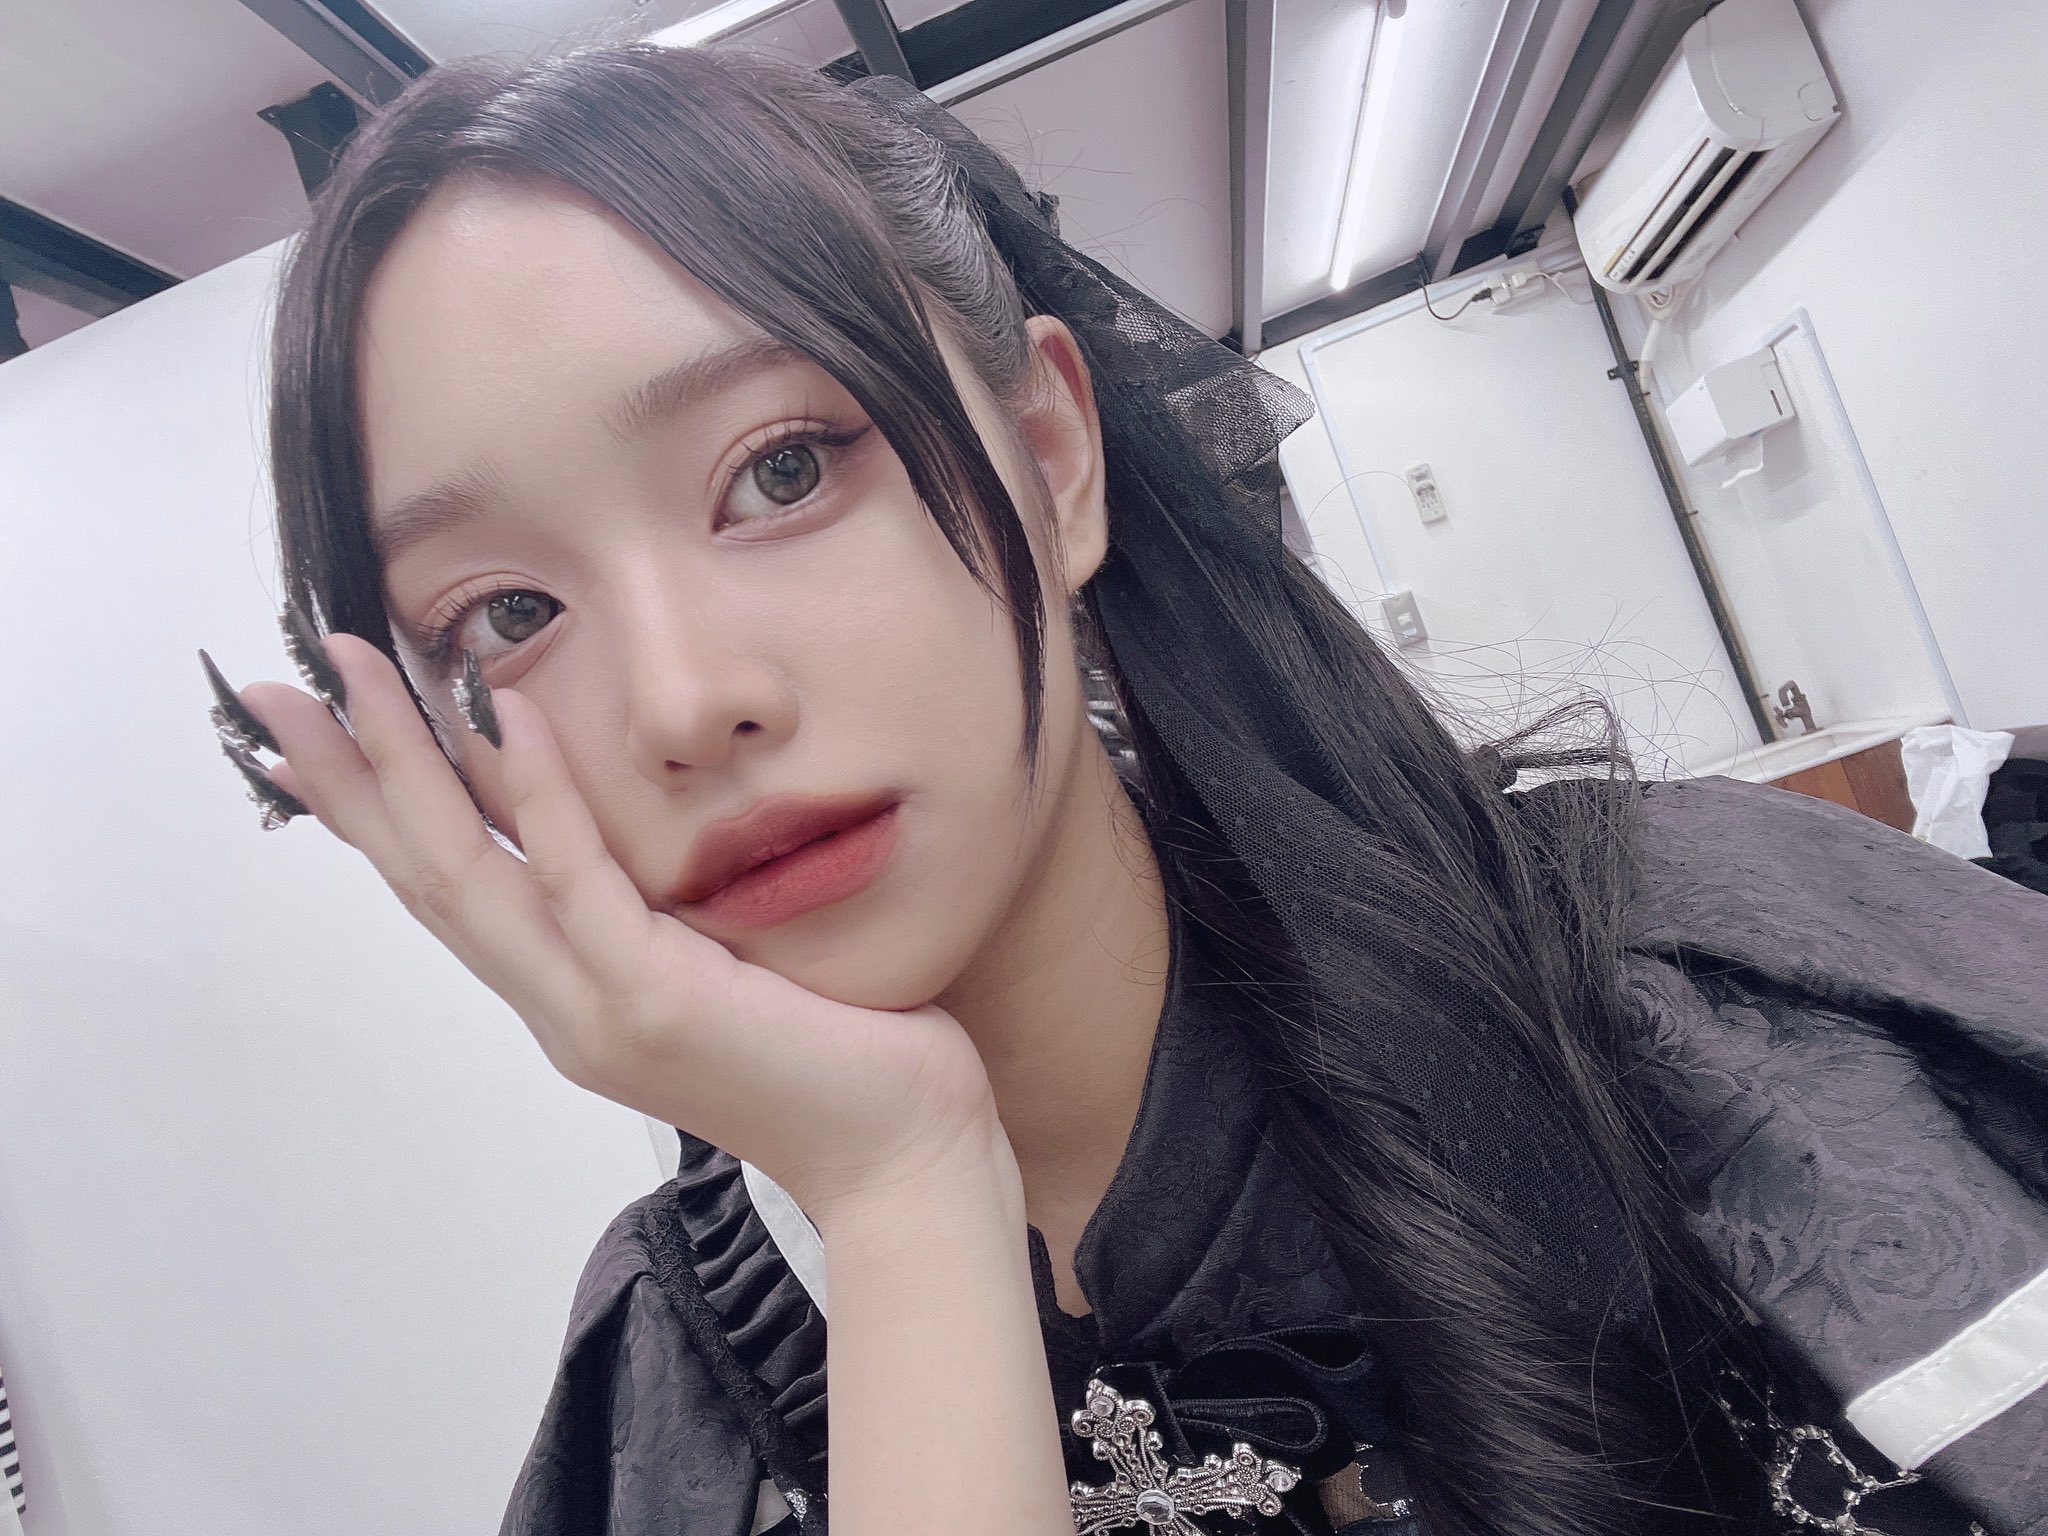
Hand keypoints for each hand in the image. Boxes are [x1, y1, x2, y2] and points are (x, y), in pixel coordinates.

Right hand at [210, 625, 1000, 1217]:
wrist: (903, 1158)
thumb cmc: (837, 1057)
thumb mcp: (724, 969)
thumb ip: (664, 915)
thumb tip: (645, 834)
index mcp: (573, 1001)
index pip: (451, 893)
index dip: (375, 814)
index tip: (318, 736)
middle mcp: (563, 1009)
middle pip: (426, 878)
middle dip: (348, 780)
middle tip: (273, 690)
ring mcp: (598, 1010)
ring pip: (469, 876)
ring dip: (403, 768)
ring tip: (351, 673)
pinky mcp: (657, 1001)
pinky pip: (582, 880)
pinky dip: (539, 793)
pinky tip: (507, 712)